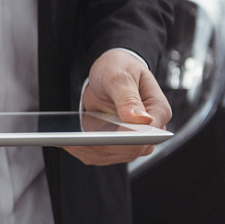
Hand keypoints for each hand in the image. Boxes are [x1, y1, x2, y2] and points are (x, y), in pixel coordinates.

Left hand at [63, 49, 171, 165]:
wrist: (108, 71)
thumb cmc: (119, 67)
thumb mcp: (120, 77)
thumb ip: (128, 98)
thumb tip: (142, 120)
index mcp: (157, 111)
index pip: (147, 135)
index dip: (125, 139)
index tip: (103, 138)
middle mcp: (149, 130)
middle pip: (130, 151)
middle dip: (102, 147)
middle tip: (75, 141)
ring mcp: (133, 139)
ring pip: (112, 156)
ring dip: (88, 151)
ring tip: (66, 141)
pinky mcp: (116, 143)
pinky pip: (101, 155)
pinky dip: (83, 151)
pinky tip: (68, 143)